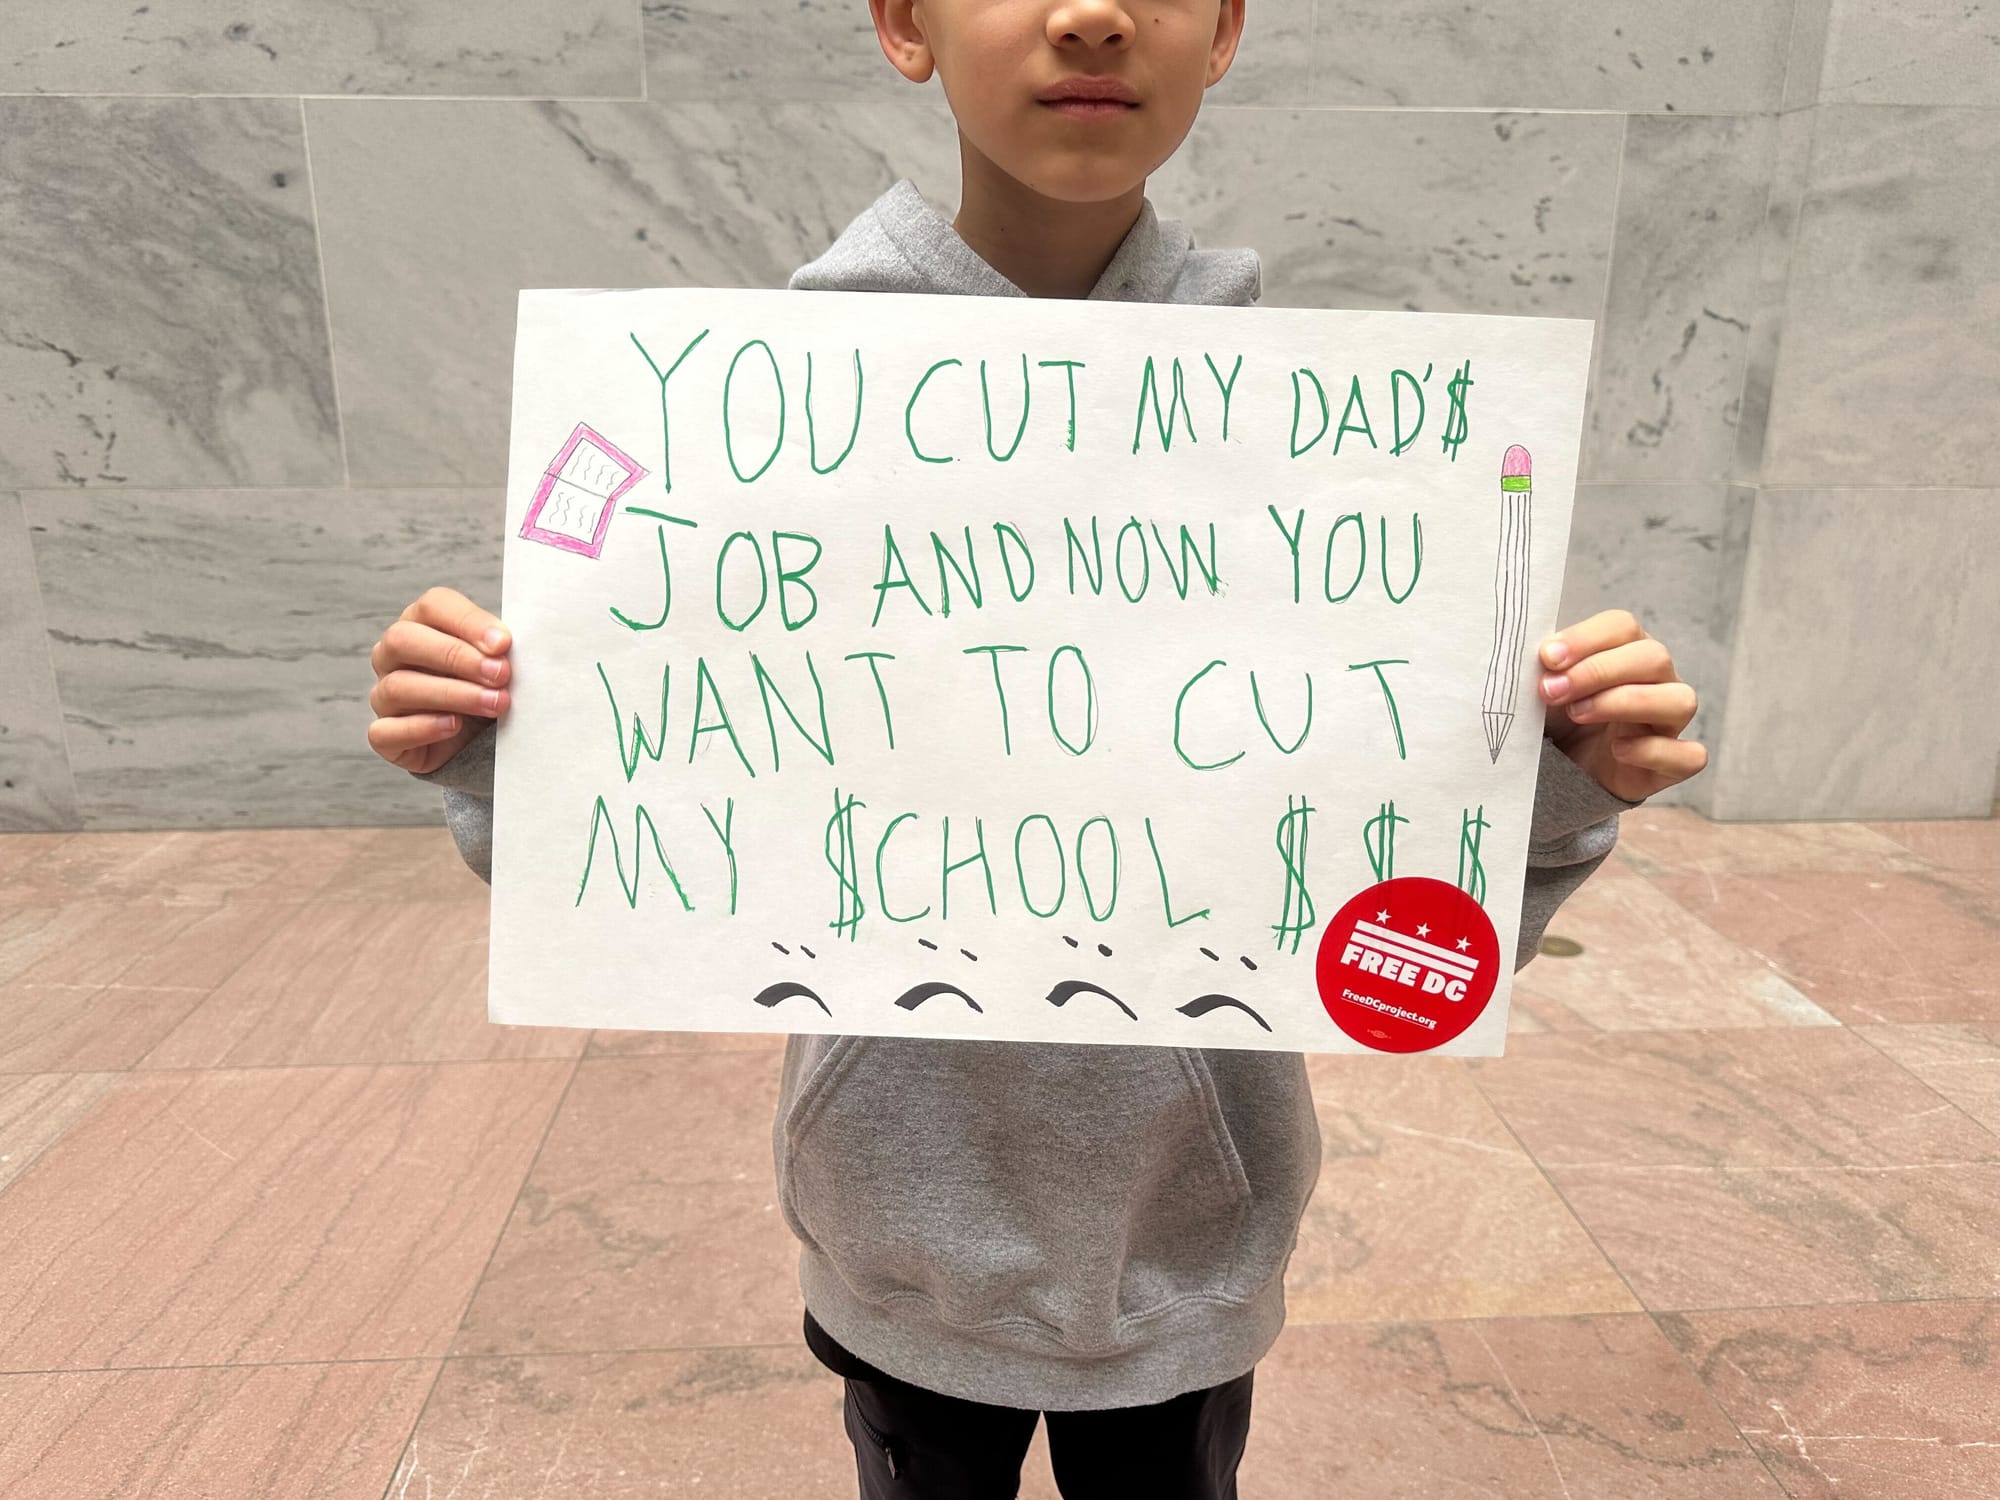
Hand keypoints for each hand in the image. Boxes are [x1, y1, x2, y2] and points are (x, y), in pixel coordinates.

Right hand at [366, 586, 512, 773]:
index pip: (432, 606)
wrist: (478, 741)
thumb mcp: (497, 663)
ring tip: (493, 703)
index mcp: (421, 625)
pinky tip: (454, 725)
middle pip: (403, 640)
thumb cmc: (487, 689)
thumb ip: (498, 650)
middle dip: (456, 656)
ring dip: (452, 694)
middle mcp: (392, 656)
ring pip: (398, 686)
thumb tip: (504, 644)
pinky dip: (423, 728)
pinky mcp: (385, 736)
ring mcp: (383, 696)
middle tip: (500, 674)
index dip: (468, 622)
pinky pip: (387, 730)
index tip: (504, 644)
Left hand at [1538, 609, 1706, 801]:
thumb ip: (1545, 668)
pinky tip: (1618, 750)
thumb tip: (1540, 654)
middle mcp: (1658, 681)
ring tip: (1578, 714)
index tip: (1546, 658)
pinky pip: (1688, 755)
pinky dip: (1653, 750)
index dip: (1585, 638)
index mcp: (1627, 651)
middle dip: (1598, 671)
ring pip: (1680, 700)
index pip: (1622, 626)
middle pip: (1654, 657)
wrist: (1565, 771)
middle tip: (1552, 691)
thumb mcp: (1546, 688)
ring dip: (1626, 703)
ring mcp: (1671, 723)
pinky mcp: (1674, 764)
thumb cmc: (1560, 719)